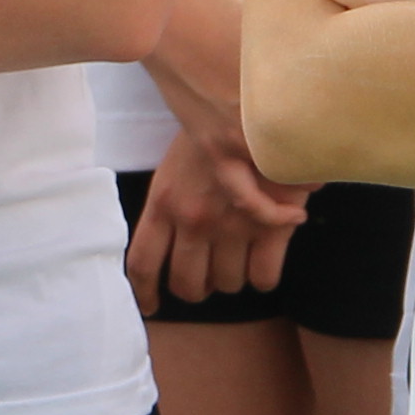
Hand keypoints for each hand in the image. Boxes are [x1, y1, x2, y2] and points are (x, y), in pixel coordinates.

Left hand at [130, 77, 306, 311]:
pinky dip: (263, 276)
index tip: (152, 305)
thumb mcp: (177, 166)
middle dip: (197, 289)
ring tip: (238, 257)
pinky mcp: (270, 228)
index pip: (144, 264)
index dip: (146, 293)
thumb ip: (172, 205)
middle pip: (187, 285)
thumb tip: (170, 241)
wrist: (263, 108)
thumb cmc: (218, 132)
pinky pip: (263, 277)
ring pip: (227, 284)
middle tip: (206, 279)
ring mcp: (233, 227)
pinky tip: (264, 259)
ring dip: (232, 279)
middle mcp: (194, 220)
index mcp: (165, 203)